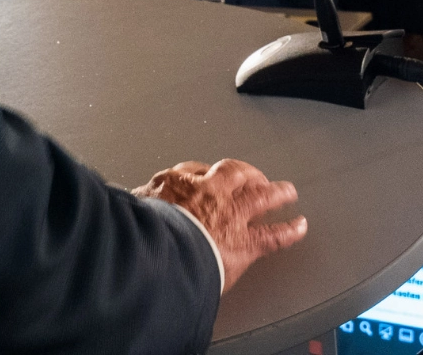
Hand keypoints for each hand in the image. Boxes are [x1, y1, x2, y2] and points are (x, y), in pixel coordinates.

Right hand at [133, 159, 307, 292]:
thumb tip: (122, 206)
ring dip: (276, 192)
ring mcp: (230, 214)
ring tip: (288, 191)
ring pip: (260, 196)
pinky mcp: (244, 241)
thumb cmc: (140, 234)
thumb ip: (133, 206)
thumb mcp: (128, 209)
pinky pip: (273, 234)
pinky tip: (300, 225)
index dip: (201, 171)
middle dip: (246, 174)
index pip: (190, 169)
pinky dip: (289, 230)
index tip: (203, 174)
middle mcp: (208, 192)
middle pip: (233, 173)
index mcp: (175, 183)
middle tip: (254, 176)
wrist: (156, 253)